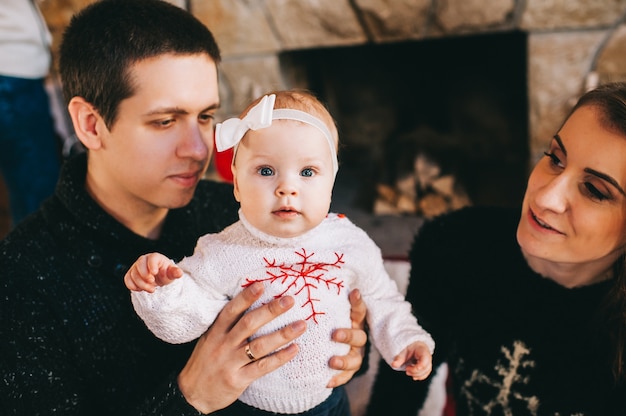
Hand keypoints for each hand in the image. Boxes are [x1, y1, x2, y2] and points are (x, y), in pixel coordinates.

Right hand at [123, 253, 182, 291]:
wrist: (158, 278)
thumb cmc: (166, 273)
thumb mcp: (171, 273)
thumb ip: (175, 273)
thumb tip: (179, 273)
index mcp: (155, 257)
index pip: (152, 258)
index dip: (152, 265)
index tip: (155, 273)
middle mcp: (144, 260)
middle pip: (140, 264)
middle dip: (145, 276)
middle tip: (153, 283)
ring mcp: (135, 267)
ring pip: (133, 274)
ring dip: (141, 284)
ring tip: (152, 289)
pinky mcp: (130, 274)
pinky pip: (127, 279)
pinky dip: (133, 286)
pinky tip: (141, 290)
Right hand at [177, 282, 305, 413]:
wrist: (193, 394)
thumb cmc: (205, 362)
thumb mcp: (210, 339)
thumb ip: (226, 325)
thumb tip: (249, 304)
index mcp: (216, 332)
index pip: (231, 311)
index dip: (246, 297)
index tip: (261, 285)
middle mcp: (223, 345)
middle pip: (249, 324)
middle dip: (270, 311)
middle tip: (289, 300)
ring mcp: (231, 363)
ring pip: (259, 346)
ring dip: (282, 334)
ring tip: (301, 325)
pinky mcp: (238, 379)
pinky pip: (263, 367)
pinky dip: (280, 358)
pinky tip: (294, 349)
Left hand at [327, 288, 367, 387]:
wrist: (323, 351)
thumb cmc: (321, 326)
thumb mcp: (323, 314)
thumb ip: (319, 303)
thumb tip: (299, 283)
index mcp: (352, 321)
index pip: (358, 311)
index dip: (357, 302)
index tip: (353, 292)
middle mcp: (356, 337)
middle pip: (359, 336)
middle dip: (348, 335)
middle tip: (335, 334)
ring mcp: (354, 354)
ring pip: (355, 359)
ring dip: (344, 360)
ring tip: (331, 361)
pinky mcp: (348, 371)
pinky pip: (346, 377)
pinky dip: (337, 379)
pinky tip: (327, 381)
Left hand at [391, 341, 432, 380]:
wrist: (415, 346)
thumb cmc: (410, 348)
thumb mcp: (404, 351)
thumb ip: (399, 358)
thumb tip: (393, 365)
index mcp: (423, 351)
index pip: (424, 361)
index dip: (416, 368)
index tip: (407, 368)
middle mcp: (428, 357)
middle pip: (425, 368)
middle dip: (415, 372)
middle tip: (406, 370)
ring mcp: (429, 362)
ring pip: (426, 372)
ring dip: (417, 375)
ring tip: (408, 372)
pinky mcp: (427, 367)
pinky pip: (426, 374)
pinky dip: (419, 377)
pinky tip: (413, 376)